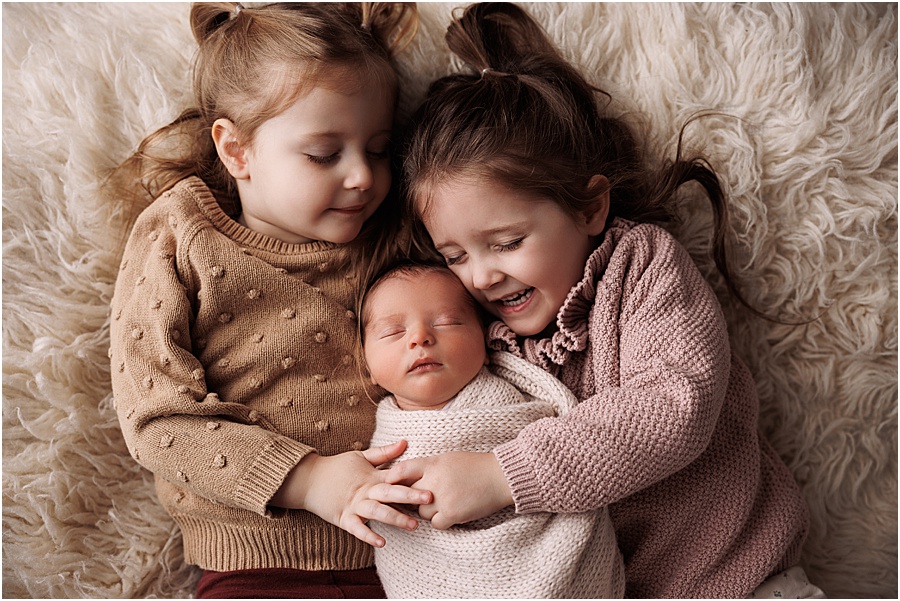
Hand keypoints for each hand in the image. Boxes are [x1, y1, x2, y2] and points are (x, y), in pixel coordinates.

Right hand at [270, 440, 432, 546]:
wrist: (308, 479)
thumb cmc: (337, 467)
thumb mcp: (361, 456)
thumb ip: (384, 452)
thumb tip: (405, 442)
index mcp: (371, 476)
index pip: (395, 477)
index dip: (412, 479)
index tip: (431, 480)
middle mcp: (365, 491)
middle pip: (390, 493)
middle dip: (410, 496)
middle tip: (429, 499)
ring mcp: (354, 505)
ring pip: (377, 512)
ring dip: (395, 518)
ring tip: (412, 526)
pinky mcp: (343, 518)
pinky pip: (357, 528)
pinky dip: (368, 535)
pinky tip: (381, 542)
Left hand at [384, 451, 512, 528]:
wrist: (500, 477)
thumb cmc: (476, 465)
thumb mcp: (449, 458)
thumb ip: (429, 466)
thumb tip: (411, 475)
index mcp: (433, 464)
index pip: (402, 470)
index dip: (393, 478)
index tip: (390, 484)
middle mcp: (434, 481)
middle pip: (408, 494)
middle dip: (410, 498)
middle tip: (415, 500)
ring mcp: (442, 498)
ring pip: (421, 512)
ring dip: (428, 511)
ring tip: (443, 504)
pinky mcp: (452, 513)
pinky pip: (435, 524)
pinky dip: (441, 521)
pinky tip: (451, 514)